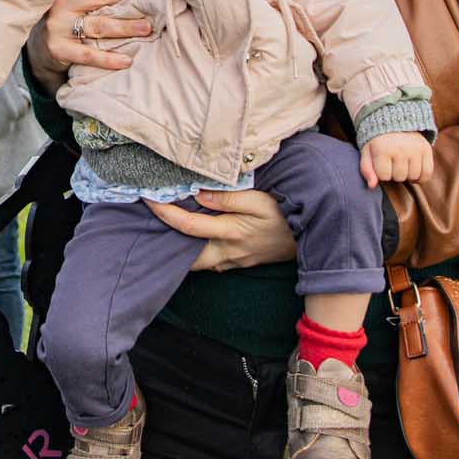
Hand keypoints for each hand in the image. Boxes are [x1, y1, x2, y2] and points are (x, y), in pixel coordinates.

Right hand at [23, 0, 161, 85]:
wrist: (39, 47)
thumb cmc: (67, 18)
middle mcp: (64, 3)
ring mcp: (60, 26)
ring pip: (98, 25)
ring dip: (125, 26)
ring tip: (147, 27)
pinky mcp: (59, 49)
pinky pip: (87, 55)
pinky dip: (108, 59)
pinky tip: (126, 61)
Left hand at [146, 189, 295, 271]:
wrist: (310, 238)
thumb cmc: (284, 214)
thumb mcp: (259, 199)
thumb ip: (228, 198)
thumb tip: (198, 195)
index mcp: (230, 233)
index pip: (187, 225)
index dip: (164, 213)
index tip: (148, 199)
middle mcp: (227, 252)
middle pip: (186, 257)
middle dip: (165, 245)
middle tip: (148, 227)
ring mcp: (233, 262)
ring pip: (198, 263)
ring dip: (181, 251)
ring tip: (166, 232)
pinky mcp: (240, 263)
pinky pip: (211, 262)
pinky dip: (197, 252)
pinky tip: (193, 241)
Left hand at [359, 131, 432, 187]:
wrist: (394, 121)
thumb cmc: (378, 141)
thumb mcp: (367, 152)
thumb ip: (366, 169)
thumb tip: (372, 186)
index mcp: (383, 148)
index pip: (384, 176)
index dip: (381, 173)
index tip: (381, 163)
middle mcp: (401, 148)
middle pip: (399, 177)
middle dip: (394, 174)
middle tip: (392, 163)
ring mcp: (415, 149)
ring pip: (413, 176)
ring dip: (407, 175)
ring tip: (402, 165)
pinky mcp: (426, 149)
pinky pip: (427, 173)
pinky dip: (421, 177)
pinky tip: (413, 171)